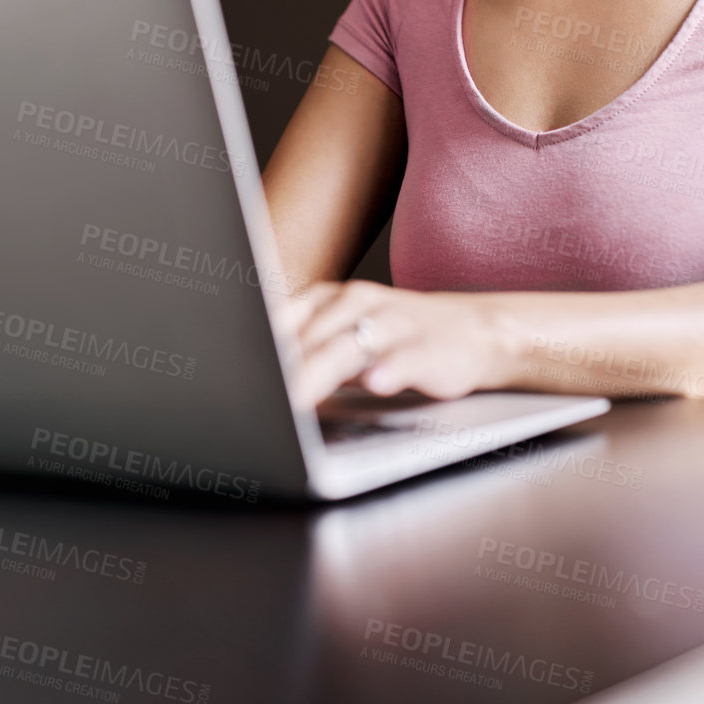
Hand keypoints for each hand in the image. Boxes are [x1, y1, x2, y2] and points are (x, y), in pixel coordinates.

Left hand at [273, 279, 510, 409]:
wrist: (473, 332)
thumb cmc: (394, 341)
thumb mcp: (340, 341)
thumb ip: (300, 357)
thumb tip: (250, 386)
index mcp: (326, 301)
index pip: (280, 325)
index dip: (255, 355)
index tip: (230, 381)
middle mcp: (357, 303)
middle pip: (308, 340)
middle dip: (281, 372)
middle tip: (255, 403)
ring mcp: (394, 323)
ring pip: (349, 347)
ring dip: (322, 371)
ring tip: (297, 398)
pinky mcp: (429, 348)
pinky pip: (406, 358)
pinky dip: (391, 370)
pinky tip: (377, 382)